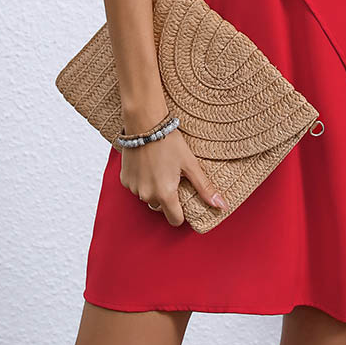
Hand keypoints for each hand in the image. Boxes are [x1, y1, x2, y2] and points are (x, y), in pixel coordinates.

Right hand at [119, 106, 228, 225]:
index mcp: (165, 194)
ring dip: (154, 189)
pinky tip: (148, 165)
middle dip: (168, 198)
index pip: (175, 220)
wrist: (145, 124)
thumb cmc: (169, 142)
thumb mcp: (190, 164)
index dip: (182, 212)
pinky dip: (142, 181)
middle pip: (161, 208)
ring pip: (148, 197)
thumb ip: (204, 188)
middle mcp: (147, 195)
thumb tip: (221, 205)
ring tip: (161, 168)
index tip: (184, 197)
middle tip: (173, 176)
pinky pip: (136, 187)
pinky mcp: (124, 180)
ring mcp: (134, 188)